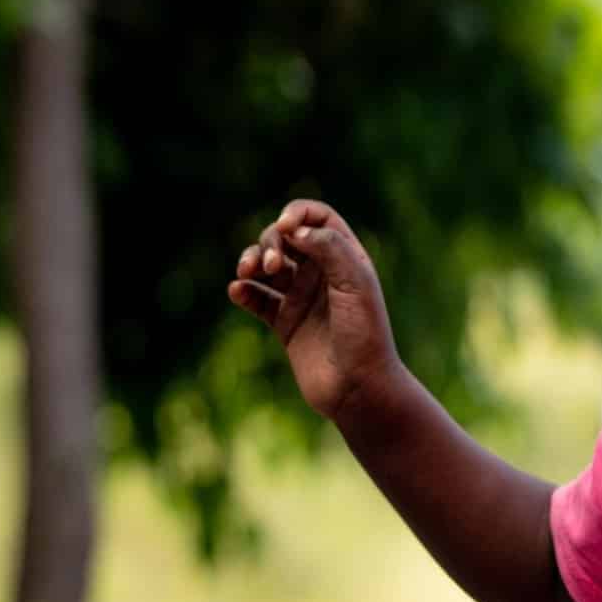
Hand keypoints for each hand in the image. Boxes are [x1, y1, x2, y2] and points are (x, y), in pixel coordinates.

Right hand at [228, 199, 401, 422]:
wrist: (358, 388)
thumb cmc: (364, 334)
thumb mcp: (355, 285)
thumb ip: (329, 249)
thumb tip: (295, 227)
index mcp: (346, 257)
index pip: (318, 217)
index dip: (298, 213)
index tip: (285, 227)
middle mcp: (323, 273)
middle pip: (286, 238)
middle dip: (271, 243)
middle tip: (274, 266)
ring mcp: (302, 298)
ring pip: (267, 266)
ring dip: (251, 261)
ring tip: (247, 274)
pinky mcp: (285, 323)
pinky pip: (256, 299)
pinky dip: (243, 291)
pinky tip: (237, 291)